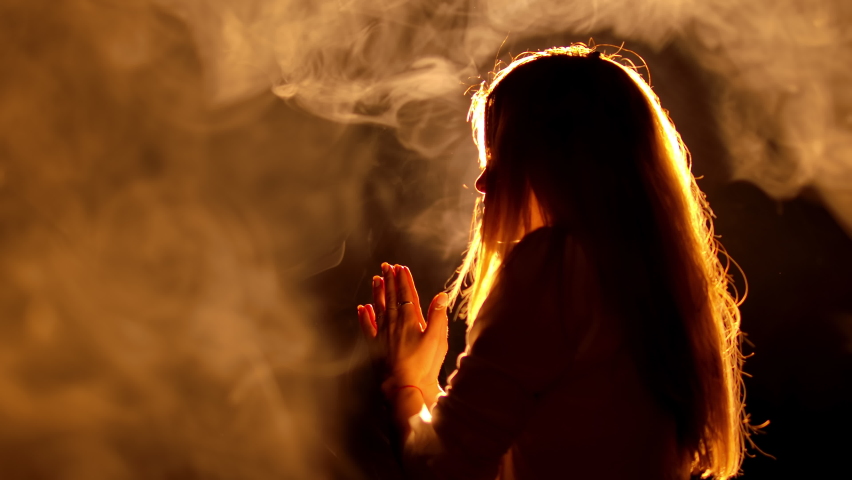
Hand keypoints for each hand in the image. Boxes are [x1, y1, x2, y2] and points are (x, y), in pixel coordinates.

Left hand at [357, 263, 448, 404]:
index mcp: (410, 320)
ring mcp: (383, 334)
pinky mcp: (375, 346)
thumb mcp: (437, 339)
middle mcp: (394, 323)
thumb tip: (441, 295)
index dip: (404, 280)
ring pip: (379, 308)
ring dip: (378, 293)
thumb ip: (438, 316)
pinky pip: (367, 328)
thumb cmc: (424, 364)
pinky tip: (362, 308)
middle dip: (389, 280)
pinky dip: (365, 317)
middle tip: (386, 266)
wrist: (405, 386)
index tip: (401, 267)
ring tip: (376, 280)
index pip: (407, 295)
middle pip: (392, 297)